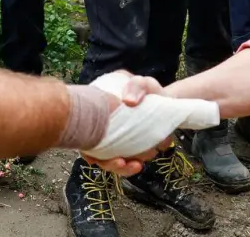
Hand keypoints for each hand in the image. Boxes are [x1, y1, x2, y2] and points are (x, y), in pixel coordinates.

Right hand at [83, 71, 216, 165]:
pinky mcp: (129, 150)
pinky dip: (132, 165)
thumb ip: (136, 86)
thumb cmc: (149, 91)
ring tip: (137, 164)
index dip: (85, 146)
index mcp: (98, 113)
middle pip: (96, 153)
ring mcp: (115, 141)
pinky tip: (141, 162)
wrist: (166, 103)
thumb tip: (128, 101)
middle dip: (107, 162)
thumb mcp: (142, 83)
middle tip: (120, 161)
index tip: (93, 156)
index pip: (83, 132)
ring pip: (111, 161)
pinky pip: (126, 162)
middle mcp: (103, 130)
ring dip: (121, 167)